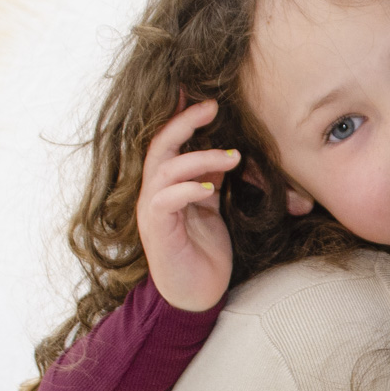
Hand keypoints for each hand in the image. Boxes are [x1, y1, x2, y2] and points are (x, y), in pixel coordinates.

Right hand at [136, 100, 239, 310]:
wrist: (196, 295)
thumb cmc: (206, 252)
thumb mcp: (216, 208)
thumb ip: (217, 180)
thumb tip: (235, 153)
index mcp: (170, 184)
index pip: (170, 142)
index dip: (182, 116)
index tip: (205, 95)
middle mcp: (156, 193)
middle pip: (160, 146)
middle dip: (185, 122)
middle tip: (212, 106)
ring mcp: (154, 211)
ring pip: (165, 170)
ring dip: (199, 158)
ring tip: (233, 157)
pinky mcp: (158, 231)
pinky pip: (166, 200)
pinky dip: (187, 189)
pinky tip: (209, 187)